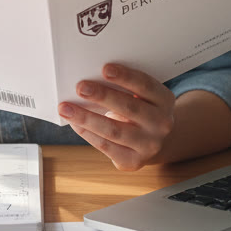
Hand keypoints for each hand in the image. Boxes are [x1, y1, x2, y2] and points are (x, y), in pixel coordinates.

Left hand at [58, 64, 174, 170]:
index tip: (105, 68)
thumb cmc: (139, 109)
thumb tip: (89, 80)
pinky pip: (106, 146)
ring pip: (114, 130)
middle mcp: (162, 123)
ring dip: (86, 118)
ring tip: (66, 108)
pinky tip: (75, 123)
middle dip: (102, 96)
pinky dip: (87, 133)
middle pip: (129, 108)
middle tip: (80, 87)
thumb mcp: (141, 96)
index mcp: (164, 100)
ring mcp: (149, 145)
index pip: (145, 85)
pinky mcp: (133, 161)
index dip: (125, 77)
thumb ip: (123, 87)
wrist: (152, 140)